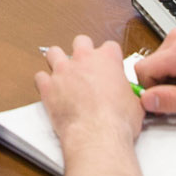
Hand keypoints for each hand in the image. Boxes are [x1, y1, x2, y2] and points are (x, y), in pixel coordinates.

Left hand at [35, 36, 142, 151]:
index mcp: (107, 59)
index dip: (110, 57)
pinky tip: (50, 90)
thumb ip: (129, 93)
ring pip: (54, 52)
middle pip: (81, 41)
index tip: (110, 67)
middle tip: (85, 66)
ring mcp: (64, 71)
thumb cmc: (116, 121)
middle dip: (82, 51)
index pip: (110, 46)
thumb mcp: (135, 104)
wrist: (96, 134)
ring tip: (63, 72)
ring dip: (57, 60)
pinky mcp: (48, 87)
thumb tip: (129, 98)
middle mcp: (83, 60)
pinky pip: (40, 77)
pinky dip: (44, 83)